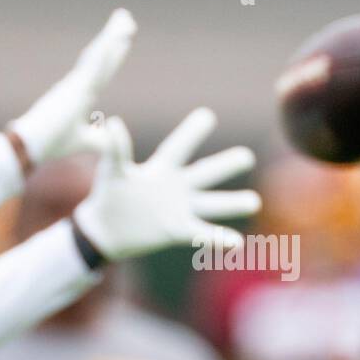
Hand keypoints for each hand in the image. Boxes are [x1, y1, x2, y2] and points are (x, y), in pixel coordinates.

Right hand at [8, 8, 136, 165]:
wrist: (30, 147)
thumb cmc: (50, 144)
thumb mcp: (82, 142)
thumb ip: (96, 139)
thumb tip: (107, 140)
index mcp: (79, 95)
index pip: (100, 71)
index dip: (112, 55)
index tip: (123, 39)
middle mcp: (77, 84)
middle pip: (100, 56)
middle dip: (113, 37)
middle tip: (125, 17)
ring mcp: (75, 84)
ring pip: (98, 55)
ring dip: (112, 36)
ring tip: (125, 18)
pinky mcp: (75, 88)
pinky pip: (94, 65)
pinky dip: (106, 51)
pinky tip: (118, 37)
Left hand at [72, 107, 259, 261]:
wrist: (105, 229)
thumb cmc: (109, 195)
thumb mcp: (112, 171)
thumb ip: (116, 149)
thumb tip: (113, 123)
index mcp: (162, 168)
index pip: (180, 147)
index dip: (191, 132)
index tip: (206, 116)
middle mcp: (177, 186)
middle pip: (206, 173)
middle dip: (226, 165)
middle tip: (246, 156)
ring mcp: (180, 208)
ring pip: (212, 204)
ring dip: (232, 204)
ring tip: (253, 202)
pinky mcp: (177, 231)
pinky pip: (201, 234)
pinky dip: (218, 239)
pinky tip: (236, 243)